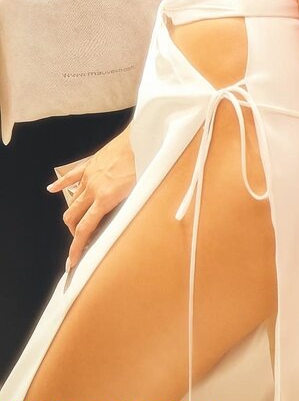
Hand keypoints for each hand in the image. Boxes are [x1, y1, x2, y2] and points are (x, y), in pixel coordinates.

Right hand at [48, 126, 135, 269]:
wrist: (142, 139)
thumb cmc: (145, 166)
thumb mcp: (137, 194)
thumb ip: (123, 211)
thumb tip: (114, 225)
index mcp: (105, 199)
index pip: (85, 229)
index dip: (76, 247)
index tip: (72, 261)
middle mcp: (93, 189)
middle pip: (73, 217)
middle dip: (74, 232)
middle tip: (82, 240)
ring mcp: (89, 176)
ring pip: (72, 200)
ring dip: (73, 214)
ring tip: (80, 222)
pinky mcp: (90, 164)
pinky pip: (71, 176)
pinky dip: (60, 184)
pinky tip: (51, 189)